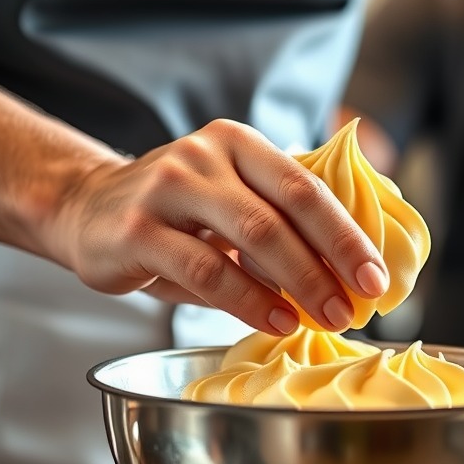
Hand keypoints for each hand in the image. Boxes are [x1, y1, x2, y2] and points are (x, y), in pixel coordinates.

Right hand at [53, 119, 388, 333]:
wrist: (86, 208)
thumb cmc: (178, 212)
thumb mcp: (231, 196)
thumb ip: (282, 219)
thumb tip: (355, 266)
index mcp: (239, 143)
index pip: (306, 186)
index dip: (347, 233)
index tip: (377, 275)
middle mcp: (205, 156)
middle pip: (283, 213)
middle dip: (329, 264)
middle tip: (358, 305)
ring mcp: (168, 189)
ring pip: (249, 238)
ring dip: (296, 284)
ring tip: (325, 317)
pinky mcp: (136, 230)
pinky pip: (206, 270)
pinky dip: (248, 300)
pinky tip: (276, 320)